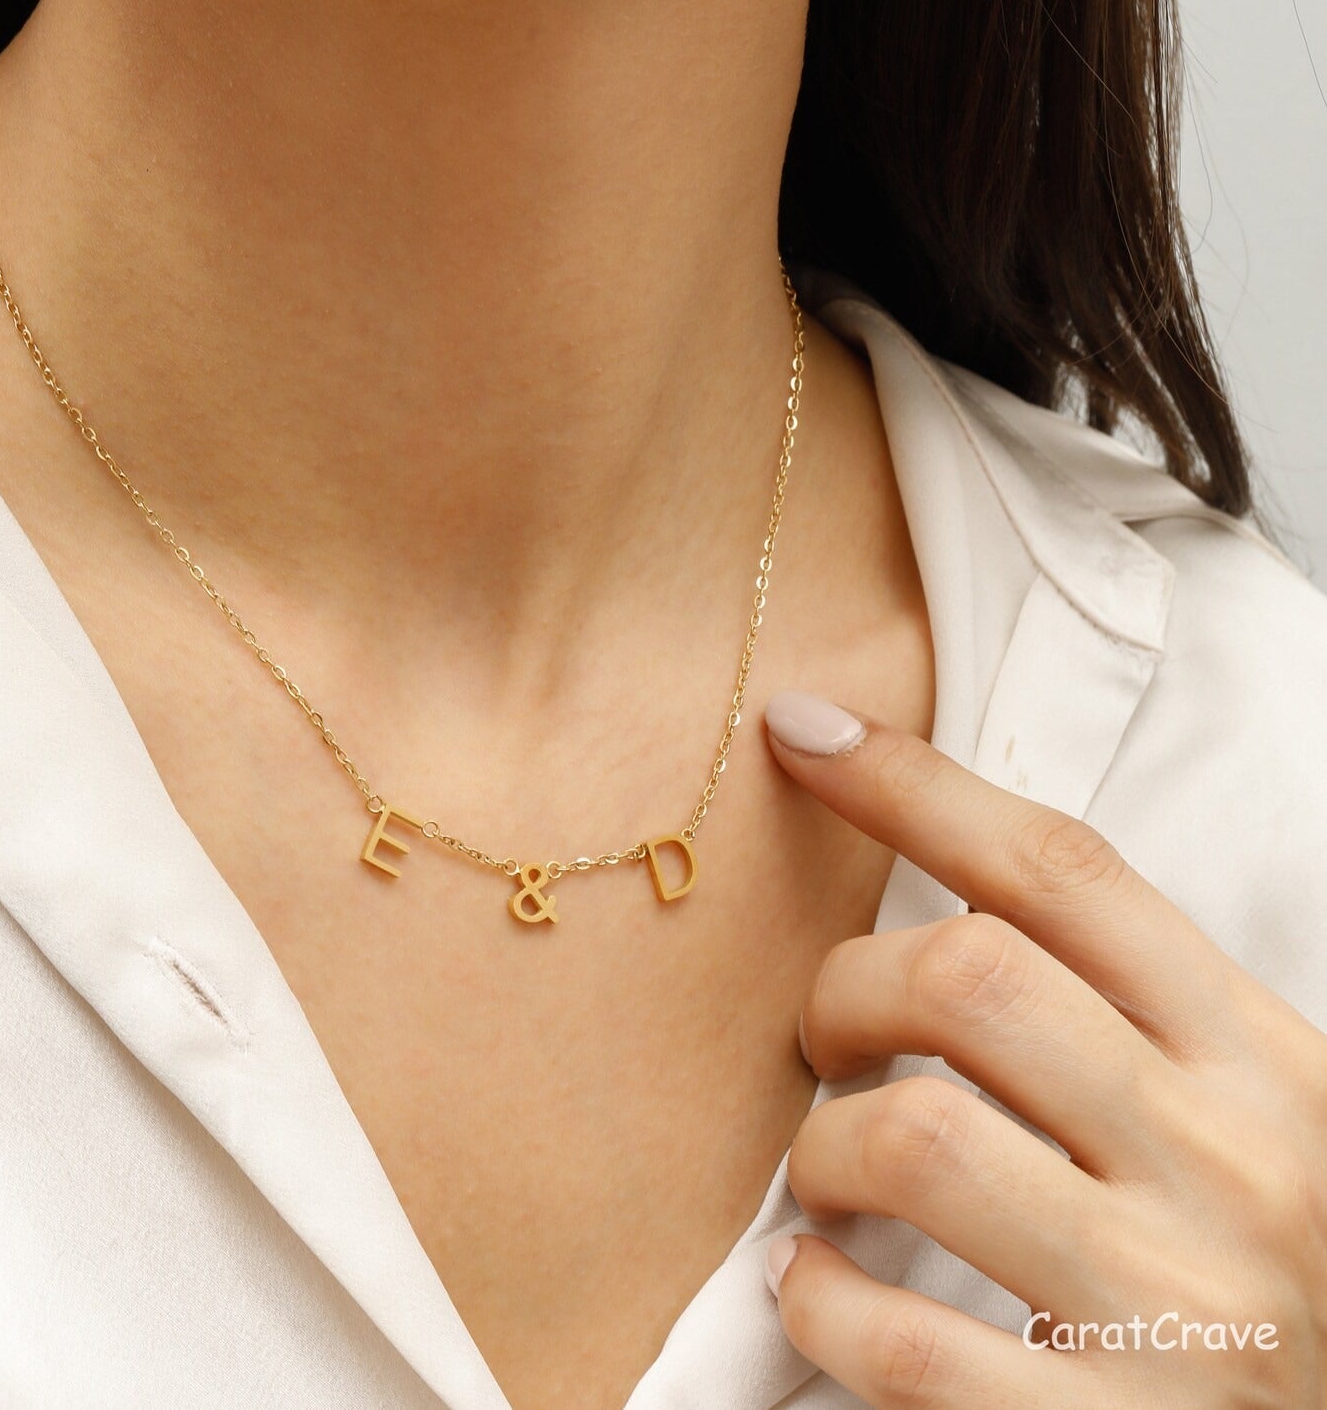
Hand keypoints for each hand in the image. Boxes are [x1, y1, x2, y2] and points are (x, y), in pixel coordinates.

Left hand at [759, 689, 1326, 1408]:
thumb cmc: (1273, 1259)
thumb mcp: (1246, 1106)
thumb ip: (1125, 1009)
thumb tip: (933, 896)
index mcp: (1258, 1055)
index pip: (1062, 870)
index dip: (911, 783)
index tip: (803, 732)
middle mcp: (1228, 1161)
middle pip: (970, 977)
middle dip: (847, 985)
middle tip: (827, 1035)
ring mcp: (1176, 1306)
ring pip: (917, 1140)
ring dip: (822, 1147)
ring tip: (827, 1173)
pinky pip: (903, 1343)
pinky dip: (819, 1303)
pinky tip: (813, 1289)